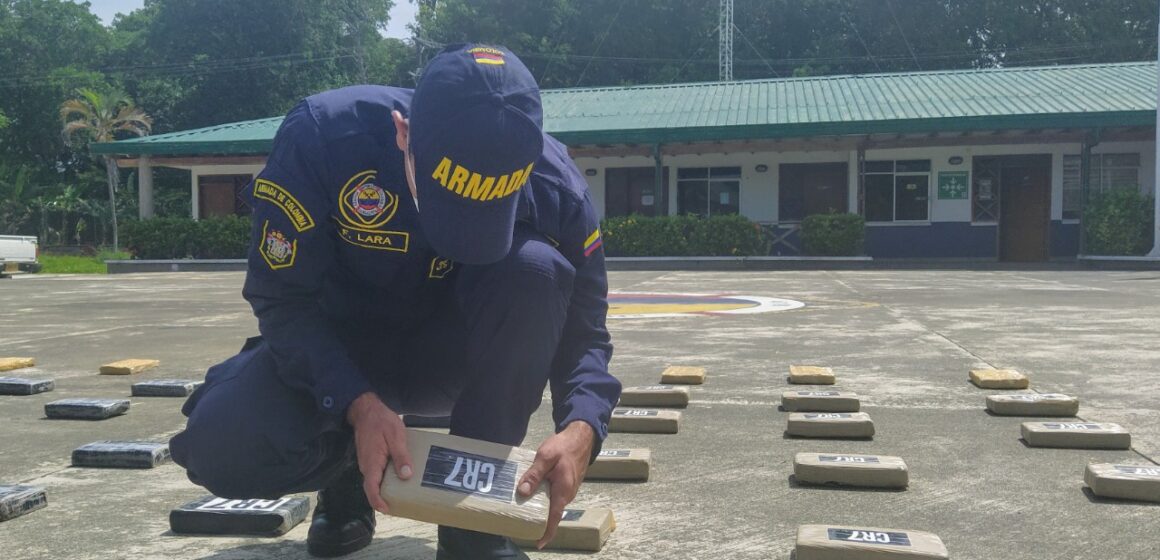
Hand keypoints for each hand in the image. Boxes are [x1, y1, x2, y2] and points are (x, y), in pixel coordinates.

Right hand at [346, 392, 412, 514]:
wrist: (367, 410)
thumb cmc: (381, 421)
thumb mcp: (396, 436)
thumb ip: (401, 456)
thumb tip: (406, 475)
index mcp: (372, 462)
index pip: (371, 488)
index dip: (378, 501)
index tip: (388, 509)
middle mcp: (367, 465)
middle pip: (373, 488)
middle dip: (384, 499)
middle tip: (401, 505)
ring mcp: (368, 462)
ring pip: (375, 481)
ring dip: (385, 489)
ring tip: (402, 493)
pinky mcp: (371, 458)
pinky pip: (377, 473)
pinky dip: (386, 479)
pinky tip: (399, 476)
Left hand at [516, 421, 595, 548]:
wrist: (581, 436)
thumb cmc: (564, 446)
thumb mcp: (545, 457)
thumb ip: (534, 475)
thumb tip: (522, 492)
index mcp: (563, 491)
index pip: (555, 518)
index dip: (547, 533)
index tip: (538, 543)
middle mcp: (567, 494)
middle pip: (551, 512)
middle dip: (537, 518)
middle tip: (519, 518)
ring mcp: (568, 489)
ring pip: (552, 503)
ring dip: (539, 505)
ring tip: (522, 503)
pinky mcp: (566, 484)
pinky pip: (553, 495)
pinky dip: (543, 496)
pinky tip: (532, 489)